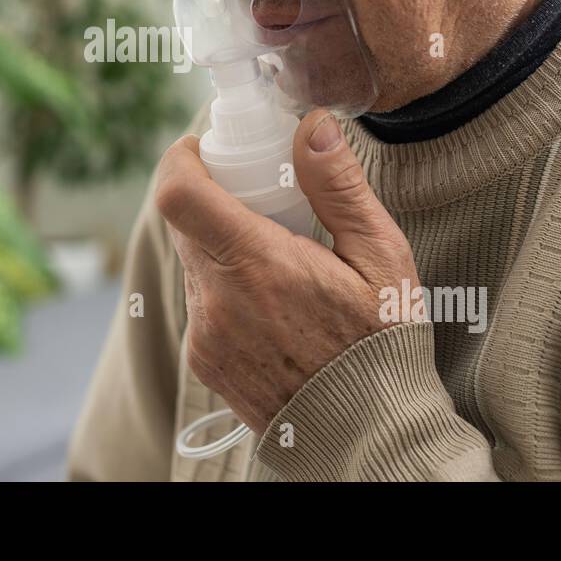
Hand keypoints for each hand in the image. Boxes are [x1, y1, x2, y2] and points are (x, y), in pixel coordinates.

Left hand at [154, 110, 420, 431]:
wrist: (369, 436)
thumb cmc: (382, 345)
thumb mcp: (381, 258)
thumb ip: (338, 186)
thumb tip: (310, 125)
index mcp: (258, 266)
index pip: (177, 195)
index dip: (179, 160)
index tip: (202, 148)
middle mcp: (217, 302)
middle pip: (184, 224)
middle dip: (213, 199)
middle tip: (259, 198)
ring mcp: (205, 336)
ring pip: (193, 264)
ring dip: (221, 247)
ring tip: (277, 258)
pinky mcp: (203, 361)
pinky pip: (199, 304)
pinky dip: (224, 288)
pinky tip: (271, 302)